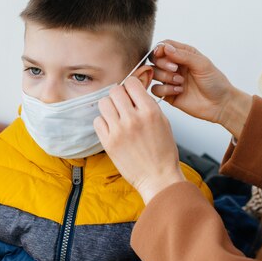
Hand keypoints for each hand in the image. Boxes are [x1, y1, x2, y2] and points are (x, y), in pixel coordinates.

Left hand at [94, 77, 186, 203]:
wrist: (158, 178)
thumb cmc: (163, 153)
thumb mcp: (163, 122)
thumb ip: (148, 105)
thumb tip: (135, 92)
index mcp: (150, 112)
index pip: (131, 83)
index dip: (130, 86)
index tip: (130, 91)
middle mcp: (133, 119)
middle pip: (115, 90)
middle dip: (118, 95)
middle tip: (122, 103)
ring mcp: (119, 131)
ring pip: (104, 103)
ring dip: (109, 107)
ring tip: (116, 116)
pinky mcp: (108, 142)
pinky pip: (98, 121)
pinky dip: (103, 122)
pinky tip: (112, 129)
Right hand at [151, 40, 251, 138]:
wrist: (220, 104)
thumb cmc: (215, 82)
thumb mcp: (202, 64)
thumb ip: (183, 55)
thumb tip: (166, 48)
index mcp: (183, 55)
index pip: (164, 46)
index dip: (159, 49)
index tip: (161, 54)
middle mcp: (175, 66)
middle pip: (155, 59)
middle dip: (162, 64)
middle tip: (175, 69)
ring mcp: (170, 80)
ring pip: (153, 74)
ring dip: (165, 77)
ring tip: (180, 82)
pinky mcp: (168, 94)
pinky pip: (155, 89)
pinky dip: (165, 90)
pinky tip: (178, 91)